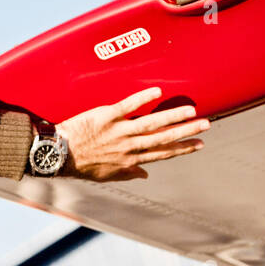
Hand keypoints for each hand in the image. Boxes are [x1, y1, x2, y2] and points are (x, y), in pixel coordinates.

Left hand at [54, 86, 208, 181]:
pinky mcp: (106, 116)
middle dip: (186, 131)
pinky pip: (127, 105)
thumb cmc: (82, 165)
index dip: (182, 149)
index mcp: (130, 160)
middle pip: (163, 138)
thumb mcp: (106, 175)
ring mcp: (118, 131)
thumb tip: (145, 175)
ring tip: (191, 110)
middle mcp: (128, 146)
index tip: (199, 145)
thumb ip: (128, 173)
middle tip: (206, 124)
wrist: (58, 155)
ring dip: (173, 116)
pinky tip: (158, 91)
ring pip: (151, 123)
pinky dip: (142, 98)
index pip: (162, 153)